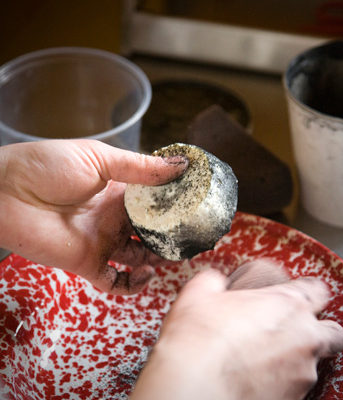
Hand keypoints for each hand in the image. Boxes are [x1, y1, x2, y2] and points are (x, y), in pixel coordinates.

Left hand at [0, 139, 186, 294]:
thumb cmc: (46, 166)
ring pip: (139, 256)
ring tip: (173, 254)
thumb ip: (140, 167)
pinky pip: (116, 282)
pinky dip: (133, 284)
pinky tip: (147, 273)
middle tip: (192, 236)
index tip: (196, 206)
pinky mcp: (88, 262)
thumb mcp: (99, 158)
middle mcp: (114, 217)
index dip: (174, 205)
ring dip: (158, 258)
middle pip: (150, 230)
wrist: (4, 192)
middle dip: (170, 235)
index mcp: (118, 190)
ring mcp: (103, 241)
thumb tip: (180, 164)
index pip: (154, 200)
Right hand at [131, 260, 342, 399]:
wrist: (194, 385)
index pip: (317, 289)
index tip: (298, 294)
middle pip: (333, 331)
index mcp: (286, 304)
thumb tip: (215, 281)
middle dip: (320, 329)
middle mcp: (303, 337)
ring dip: (296, 358)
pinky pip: (297, 387)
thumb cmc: (199, 338)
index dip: (308, 290)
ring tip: (265, 357)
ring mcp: (302, 373)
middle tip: (295, 330)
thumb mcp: (200, 293)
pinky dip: (283, 381)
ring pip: (314, 363)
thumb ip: (215, 281)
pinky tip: (257, 376)